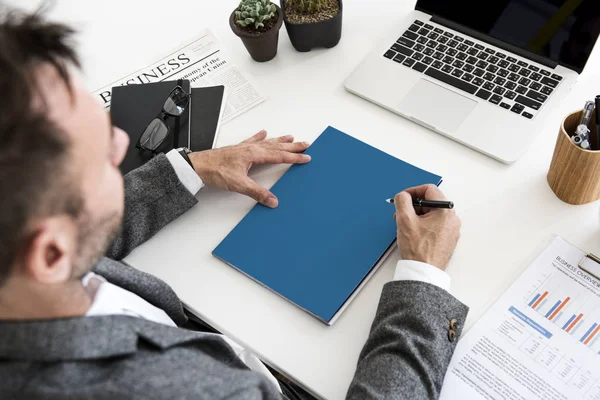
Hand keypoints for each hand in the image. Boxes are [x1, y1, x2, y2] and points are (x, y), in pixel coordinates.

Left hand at [188, 130, 310, 207]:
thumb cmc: (215, 171)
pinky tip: (263, 133)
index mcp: (254, 154)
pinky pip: (253, 140)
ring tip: (291, 138)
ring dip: (280, 141)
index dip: (294, 158)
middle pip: (277, 147)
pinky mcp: (238, 149)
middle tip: (306, 144)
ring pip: (267, 142)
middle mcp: (251, 148)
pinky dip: (260, 136)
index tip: (306, 157)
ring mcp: (244, 148)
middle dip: (292, 147)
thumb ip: (257, 192)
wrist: (198, 165)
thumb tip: (272, 200)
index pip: (279, 157)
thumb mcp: (238, 184)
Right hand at [394, 184, 460, 270]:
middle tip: (400, 213)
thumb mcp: (405, 220)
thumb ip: (402, 201)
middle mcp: (452, 219)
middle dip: (413, 206)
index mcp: (445, 211)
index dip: (412, 191)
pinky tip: (413, 233)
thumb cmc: (418, 250)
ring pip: (432, 214)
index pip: (429, 189)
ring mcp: (451, 230)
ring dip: (417, 216)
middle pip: (430, 202)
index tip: (402, 198)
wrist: (424, 272)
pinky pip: (435, 225)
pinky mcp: (448, 239)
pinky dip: (423, 225)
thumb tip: (402, 195)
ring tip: (405, 226)